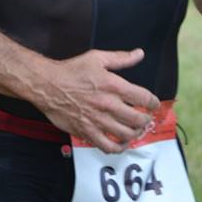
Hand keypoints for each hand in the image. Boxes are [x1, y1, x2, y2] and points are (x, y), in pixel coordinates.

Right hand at [38, 48, 158, 153]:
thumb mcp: (97, 58)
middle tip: (146, 118)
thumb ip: (120, 58)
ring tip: (136, 130)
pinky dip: (119, 148)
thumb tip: (139, 54)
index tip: (153, 104)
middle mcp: (107, 105)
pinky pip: (108, 147)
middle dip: (146, 120)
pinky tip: (121, 143)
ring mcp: (97, 120)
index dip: (153, 102)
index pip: (143, 98)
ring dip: (136, 133)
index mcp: (113, 85)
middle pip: (138, 119)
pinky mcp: (87, 132)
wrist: (48, 85)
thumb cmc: (71, 71)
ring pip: (126, 134)